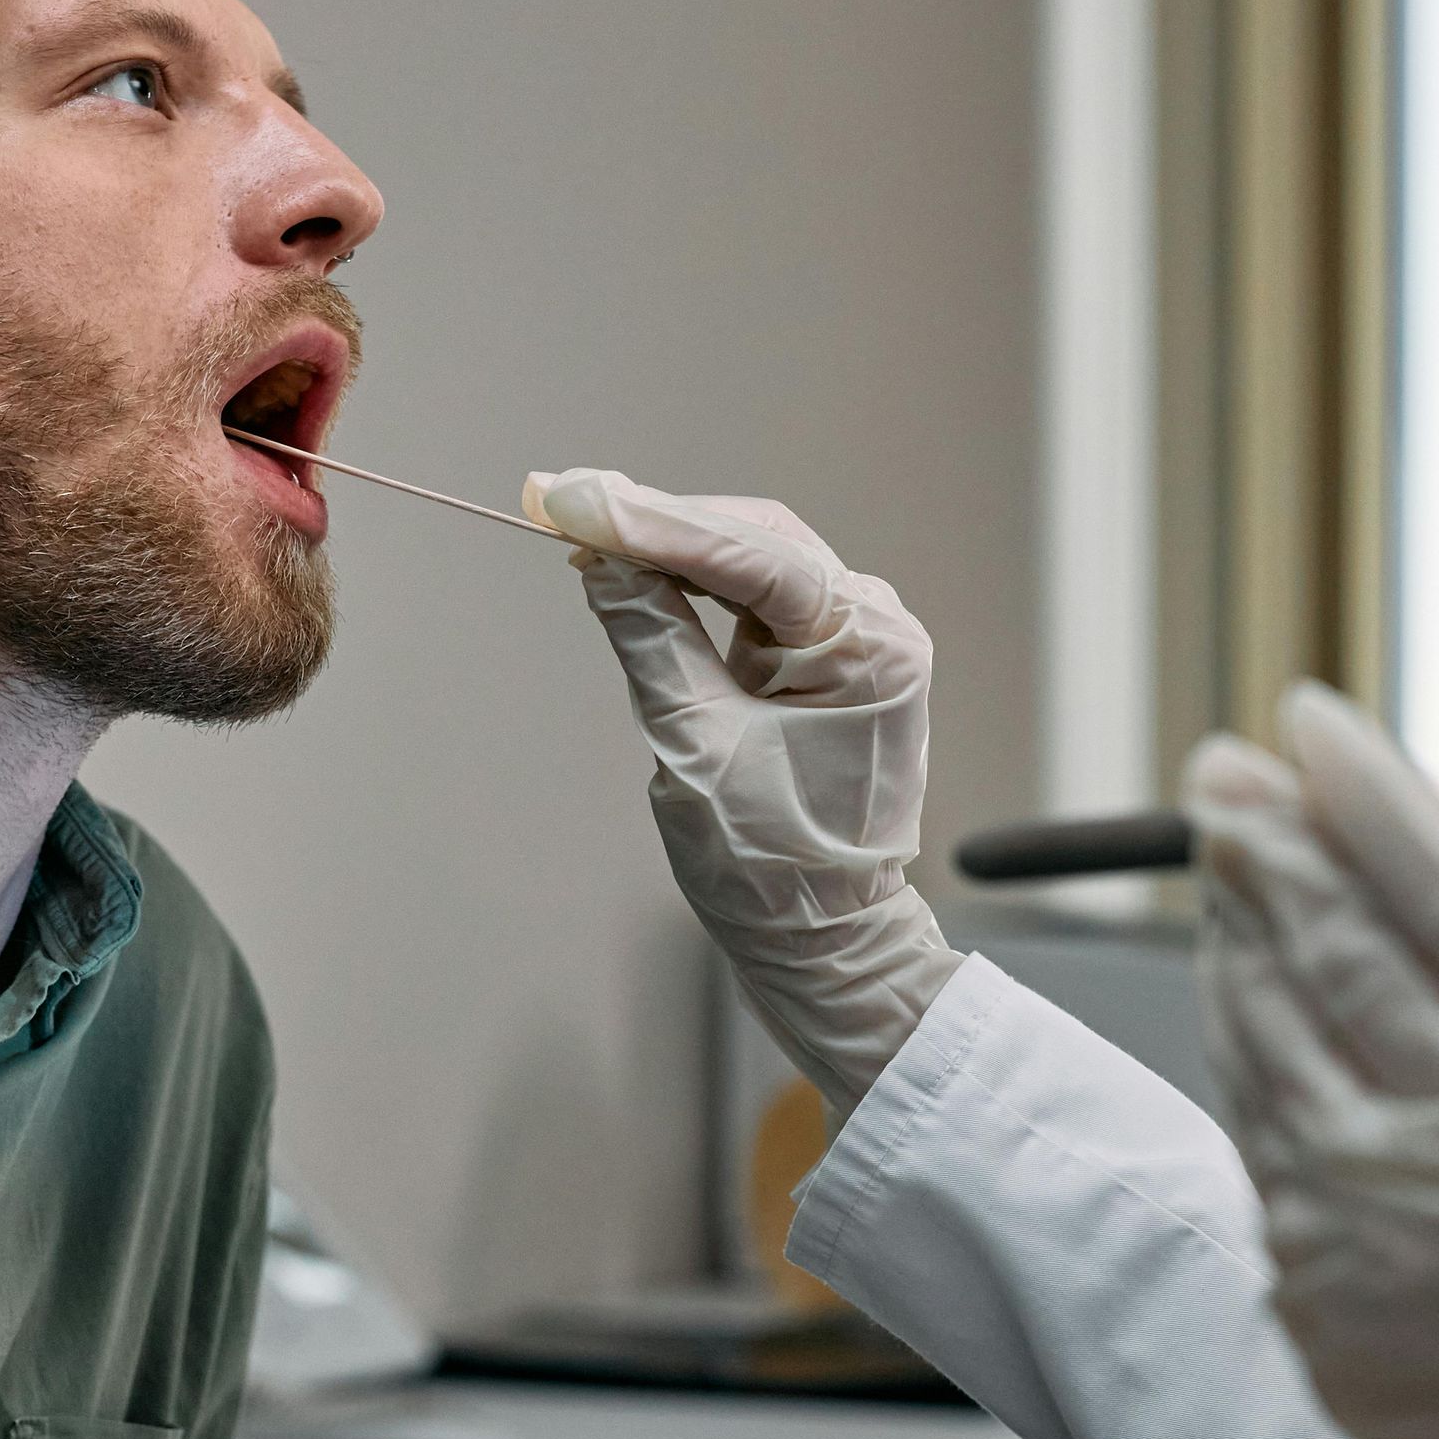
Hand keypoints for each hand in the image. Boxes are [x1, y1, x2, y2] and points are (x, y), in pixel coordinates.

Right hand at [527, 466, 959, 1115]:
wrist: (826, 942)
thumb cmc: (775, 868)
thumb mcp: (695, 749)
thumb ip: (650, 641)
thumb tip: (599, 561)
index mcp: (868, 647)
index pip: (750, 556)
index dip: (653, 522)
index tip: (571, 496)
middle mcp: (876, 627)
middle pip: (753, 540)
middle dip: (656, 521)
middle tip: (561, 497)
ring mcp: (856, 640)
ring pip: (751, 559)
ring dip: (669, 544)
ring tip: (582, 524)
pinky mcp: (827, 659)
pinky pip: (755, 597)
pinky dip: (693, 581)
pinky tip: (632, 567)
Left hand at [1187, 683, 1438, 1438]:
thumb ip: (1438, 941)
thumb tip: (1373, 827)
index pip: (1424, 890)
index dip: (1360, 792)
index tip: (1304, 720)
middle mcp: (1433, 1152)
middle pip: (1327, 949)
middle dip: (1268, 842)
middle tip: (1226, 768)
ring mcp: (1361, 1232)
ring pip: (1261, 1031)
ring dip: (1237, 930)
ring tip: (1227, 847)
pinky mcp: (1311, 1301)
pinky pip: (1259, 1130)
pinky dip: (1246, 1045)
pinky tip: (1241, 984)